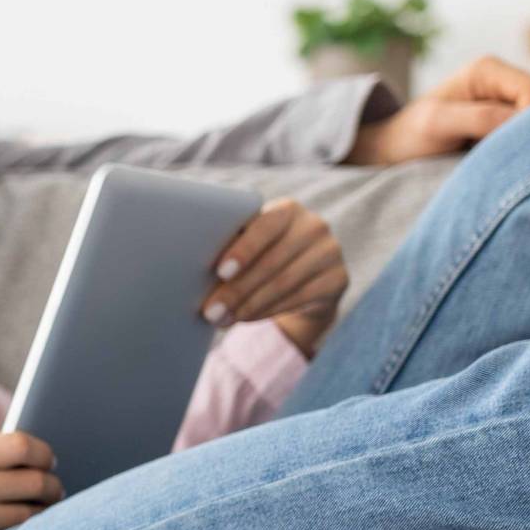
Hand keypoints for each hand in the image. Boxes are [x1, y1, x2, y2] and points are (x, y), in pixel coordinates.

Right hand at [0, 431, 63, 529]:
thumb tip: (31, 465)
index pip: (22, 446)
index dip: (44, 452)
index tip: (48, 458)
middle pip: (36, 482)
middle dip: (53, 485)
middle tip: (53, 487)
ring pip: (31, 516)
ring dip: (44, 513)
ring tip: (44, 509)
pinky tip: (23, 529)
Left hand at [205, 197, 347, 356]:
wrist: (306, 277)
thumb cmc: (262, 255)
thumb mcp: (249, 245)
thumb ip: (229, 245)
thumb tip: (190, 268)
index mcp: (287, 209)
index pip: (266, 225)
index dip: (244, 249)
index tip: (220, 272)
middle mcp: (314, 226)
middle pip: (272, 261)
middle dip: (236, 290)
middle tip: (210, 311)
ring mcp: (330, 252)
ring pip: (284, 284)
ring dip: (248, 305)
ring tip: (222, 319)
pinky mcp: (338, 279)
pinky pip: (299, 299)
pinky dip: (267, 311)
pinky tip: (245, 318)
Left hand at [344, 55, 529, 164]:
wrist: (393, 152)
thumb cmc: (409, 135)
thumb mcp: (438, 123)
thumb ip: (480, 117)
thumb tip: (523, 122)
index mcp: (488, 70)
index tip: (516, 148)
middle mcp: (503, 81)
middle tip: (518, 161)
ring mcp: (506, 102)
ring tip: (507, 163)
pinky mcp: (506, 123)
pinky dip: (525, 150)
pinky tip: (508, 164)